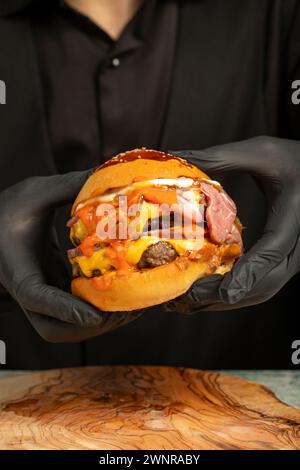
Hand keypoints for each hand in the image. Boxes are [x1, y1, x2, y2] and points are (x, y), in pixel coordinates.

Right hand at [0, 171, 141, 341]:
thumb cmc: (8, 209)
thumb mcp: (34, 193)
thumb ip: (67, 185)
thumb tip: (105, 174)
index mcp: (18, 270)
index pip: (36, 297)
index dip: (64, 310)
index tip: (93, 316)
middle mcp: (29, 290)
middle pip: (53, 327)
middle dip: (90, 326)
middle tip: (126, 312)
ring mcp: (41, 295)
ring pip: (65, 327)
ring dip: (99, 324)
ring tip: (133, 308)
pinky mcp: (53, 292)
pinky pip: (74, 312)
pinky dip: (98, 311)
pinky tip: (123, 297)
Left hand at [166, 137, 299, 312]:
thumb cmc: (293, 157)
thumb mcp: (260, 151)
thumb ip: (220, 157)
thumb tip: (176, 156)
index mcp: (293, 213)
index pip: (273, 250)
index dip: (248, 273)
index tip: (222, 291)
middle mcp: (299, 240)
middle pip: (267, 282)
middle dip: (226, 294)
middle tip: (187, 296)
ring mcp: (294, 254)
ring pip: (265, 289)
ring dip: (229, 300)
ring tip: (190, 301)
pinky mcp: (286, 258)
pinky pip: (265, 283)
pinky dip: (237, 292)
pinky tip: (209, 290)